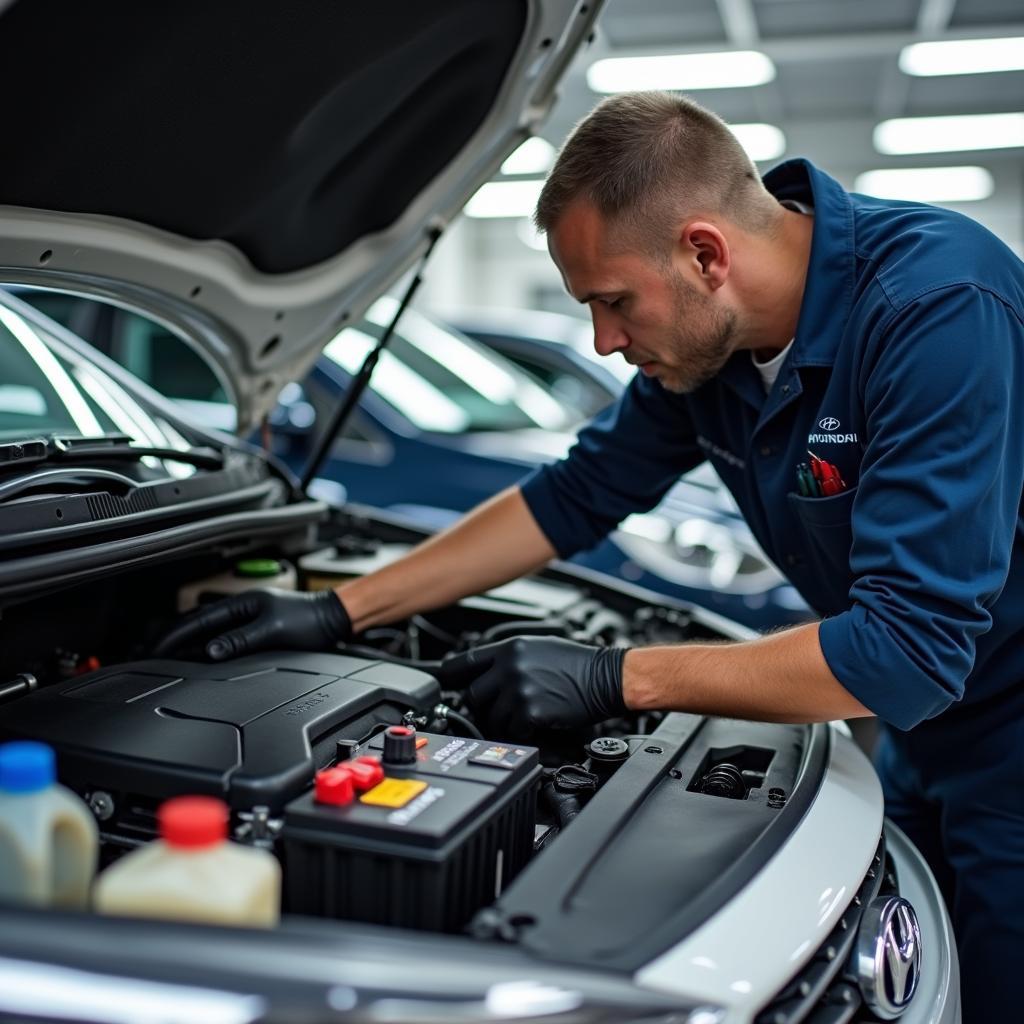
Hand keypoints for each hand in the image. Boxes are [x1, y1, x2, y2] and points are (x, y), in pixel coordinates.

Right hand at [155, 588, 351, 660]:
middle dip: (173, 638)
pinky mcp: (256, 630)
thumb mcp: (273, 630)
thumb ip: (241, 640)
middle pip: (197, 625)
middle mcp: (241, 609)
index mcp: (241, 603)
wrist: (333, 619)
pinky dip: (207, 647)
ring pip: (209, 631)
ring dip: (188, 643)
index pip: (198, 621)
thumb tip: (211, 650)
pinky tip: (201, 657)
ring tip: (167, 658)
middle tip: (151, 654)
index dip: (174, 636)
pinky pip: (223, 638)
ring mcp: (247, 619)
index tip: (155, 649)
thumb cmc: (309, 620)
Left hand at [439, 636, 626, 739]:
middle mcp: (509, 666)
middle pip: (473, 695)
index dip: (449, 676)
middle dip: (481, 708)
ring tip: (523, 717)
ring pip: (490, 718)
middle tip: (496, 712)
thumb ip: (508, 659)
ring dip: (502, 723)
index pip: (464, 662)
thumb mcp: (538, 647)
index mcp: (510, 648)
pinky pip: (511, 730)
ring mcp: (518, 689)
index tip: (441, 685)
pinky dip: (521, 732)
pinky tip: (536, 723)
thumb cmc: (578, 664)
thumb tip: (485, 675)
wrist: (607, 677)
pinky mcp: (529, 712)